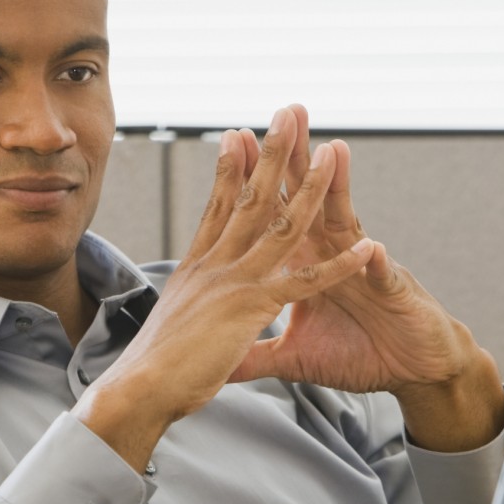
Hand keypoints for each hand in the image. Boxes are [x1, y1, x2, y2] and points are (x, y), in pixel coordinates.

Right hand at [72, 105, 375, 470]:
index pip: (217, 208)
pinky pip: (304, 280)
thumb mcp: (172, 332)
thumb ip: (189, 317)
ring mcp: (234, 281)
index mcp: (196, 268)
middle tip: (288, 114)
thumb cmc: (151, 370)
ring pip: (281, 225)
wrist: (138, 389)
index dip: (230, 170)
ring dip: (311, 188)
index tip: (239, 136)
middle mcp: (214, 264)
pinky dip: (338, 265)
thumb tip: (185, 320)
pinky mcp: (252, 307)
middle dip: (272, 153)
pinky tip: (365, 248)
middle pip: (249, 197)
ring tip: (331, 151)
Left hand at [229, 106, 503, 451]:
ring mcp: (364, 270)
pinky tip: (372, 249)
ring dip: (339, 189)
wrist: (414, 370)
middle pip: (308, 200)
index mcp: (305, 266)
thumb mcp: (296, 358)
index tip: (231, 142)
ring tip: (333, 151)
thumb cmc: (360, 355)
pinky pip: (382, 277)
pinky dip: (375, 264)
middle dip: (295, 157)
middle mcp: (333, 256)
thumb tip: (218, 361)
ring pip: (347, 222)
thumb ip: (256, 354)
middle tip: (283, 113)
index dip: (253, 182)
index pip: (275, 215)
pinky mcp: (392, 294)